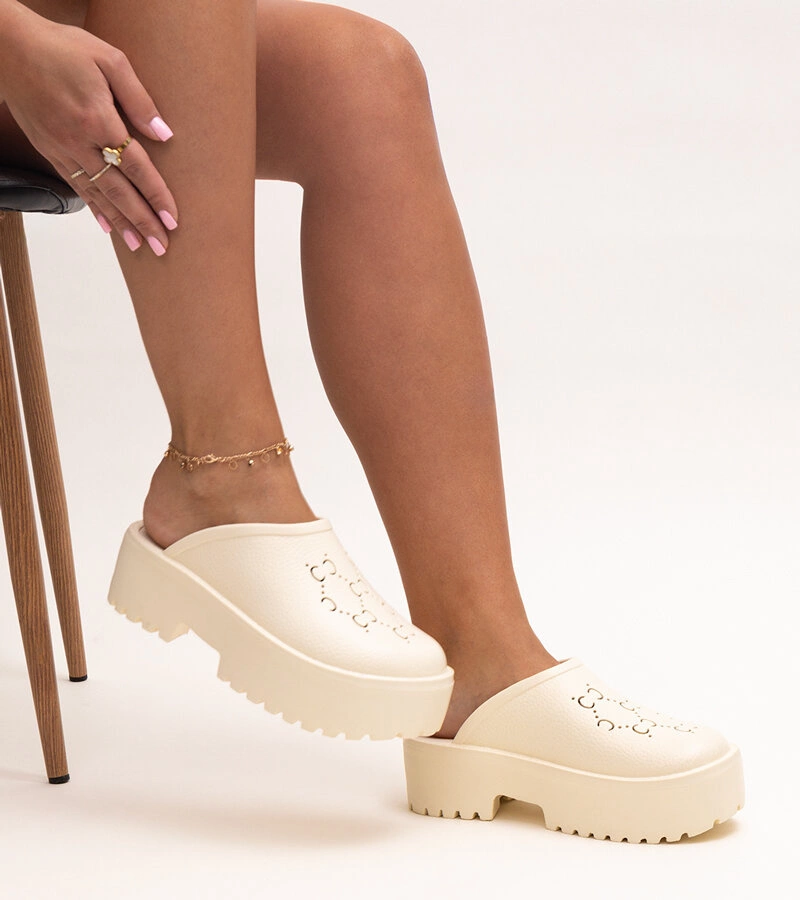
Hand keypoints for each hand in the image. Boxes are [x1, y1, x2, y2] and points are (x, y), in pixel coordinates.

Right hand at [2, 11, 177, 254]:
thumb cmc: (62, 48)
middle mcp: (79, 142)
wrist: (8, 48)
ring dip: (121, 223)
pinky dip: (95, 209)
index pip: (135, 166)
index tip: (172, 219)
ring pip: (98, 195)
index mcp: (97, 118)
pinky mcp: (50, 152)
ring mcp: (62, 150)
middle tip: (162, 247)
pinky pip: (77, 187)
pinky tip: (109, 227)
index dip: (155, 195)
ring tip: (141, 246)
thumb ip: (139, 98)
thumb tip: (164, 135)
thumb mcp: (109, 59)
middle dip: (142, 221)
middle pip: (118, 191)